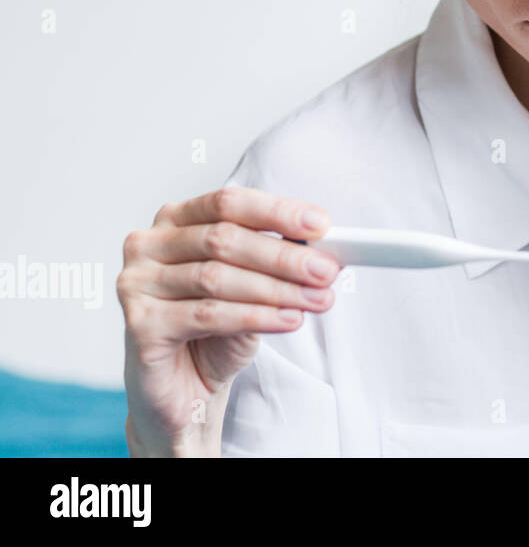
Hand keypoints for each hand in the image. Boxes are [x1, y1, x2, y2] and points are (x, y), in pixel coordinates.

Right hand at [117, 187, 339, 455]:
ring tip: (317, 300)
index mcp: (175, 220)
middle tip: (326, 271)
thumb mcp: (254, 286)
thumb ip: (277, 261)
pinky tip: (289, 320)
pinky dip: (256, 316)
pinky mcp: (140, 324)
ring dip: (277, 289)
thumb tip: (323, 249)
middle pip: (224, 240)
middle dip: (284, 257)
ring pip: (217, 278)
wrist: (185, 390)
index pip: (229, 202)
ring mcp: (137, 283)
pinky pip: (208, 315)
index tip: (322, 224)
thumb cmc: (217, 331)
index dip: (277, 211)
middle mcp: (149, 245)